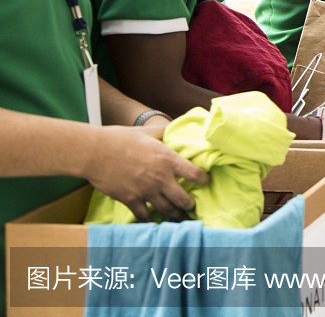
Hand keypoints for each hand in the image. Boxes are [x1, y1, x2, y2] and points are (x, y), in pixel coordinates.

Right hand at [83, 125, 208, 221]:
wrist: (94, 152)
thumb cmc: (120, 138)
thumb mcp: (147, 131)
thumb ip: (164, 131)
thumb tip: (174, 127)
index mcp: (168, 159)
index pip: (195, 174)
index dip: (203, 179)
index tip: (205, 181)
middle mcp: (160, 178)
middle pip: (183, 199)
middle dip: (190, 205)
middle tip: (193, 206)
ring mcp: (145, 191)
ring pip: (167, 210)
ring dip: (176, 216)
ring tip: (181, 218)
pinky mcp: (130, 200)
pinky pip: (145, 216)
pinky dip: (151, 220)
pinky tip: (154, 221)